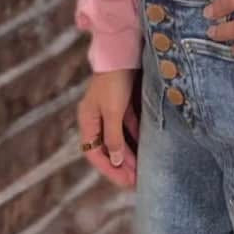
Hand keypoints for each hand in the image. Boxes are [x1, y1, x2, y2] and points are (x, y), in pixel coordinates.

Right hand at [77, 68, 139, 188]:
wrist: (122, 52)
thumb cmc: (114, 81)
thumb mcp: (113, 112)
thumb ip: (113, 137)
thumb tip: (116, 161)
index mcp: (87, 121)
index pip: (94, 154)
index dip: (109, 169)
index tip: (125, 181)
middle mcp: (95, 118)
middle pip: (107, 149)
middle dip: (121, 165)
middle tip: (137, 180)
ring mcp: (109, 110)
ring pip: (118, 139)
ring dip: (129, 154)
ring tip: (142, 169)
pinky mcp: (121, 103)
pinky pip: (127, 127)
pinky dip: (134, 138)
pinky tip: (145, 147)